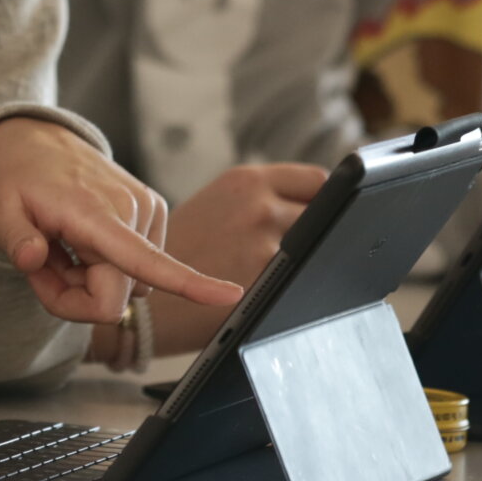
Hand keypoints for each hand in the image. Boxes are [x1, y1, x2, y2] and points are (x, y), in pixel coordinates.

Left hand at [0, 116, 242, 324]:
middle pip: (118, 296)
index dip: (188, 284)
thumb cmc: (12, 178)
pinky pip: (136, 266)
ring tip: (60, 246)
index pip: (145, 260)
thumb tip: (31, 258)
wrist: (30, 140)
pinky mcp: (150, 212)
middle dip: (76, 296)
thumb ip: (14, 238)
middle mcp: (131, 209)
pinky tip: (79, 241)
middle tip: (40, 266)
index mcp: (95, 211)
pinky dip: (104, 265)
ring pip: (129, 284)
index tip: (230, 296)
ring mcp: (145, 209)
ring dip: (89, 280)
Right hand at [144, 163, 325, 353]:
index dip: (327, 200)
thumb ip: (263, 200)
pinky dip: (302, 284)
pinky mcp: (268, 282)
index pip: (317, 180)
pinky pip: (305, 278)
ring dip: (314, 259)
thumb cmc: (184, 254)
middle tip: (308, 249)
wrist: (150, 300)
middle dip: (323, 231)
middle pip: (326, 213)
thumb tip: (319, 207)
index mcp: (245, 181)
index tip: (330, 214)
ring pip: (319, 248)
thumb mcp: (218, 206)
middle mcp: (258, 206)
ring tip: (287, 272)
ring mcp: (265, 244)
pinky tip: (279, 292)